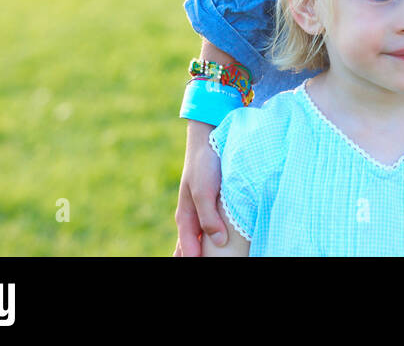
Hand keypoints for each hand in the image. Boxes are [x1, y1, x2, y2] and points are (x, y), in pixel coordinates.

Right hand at [173, 120, 225, 256]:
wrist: (207, 139)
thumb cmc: (204, 165)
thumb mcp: (204, 192)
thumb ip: (209, 218)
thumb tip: (218, 244)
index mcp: (185, 217)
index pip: (187, 249)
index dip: (193, 260)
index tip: (200, 264)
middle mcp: (191, 216)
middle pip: (188, 247)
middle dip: (193, 257)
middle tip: (200, 261)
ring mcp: (200, 210)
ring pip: (197, 238)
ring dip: (199, 250)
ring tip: (206, 257)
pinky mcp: (210, 202)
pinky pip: (206, 227)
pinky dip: (207, 239)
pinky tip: (216, 243)